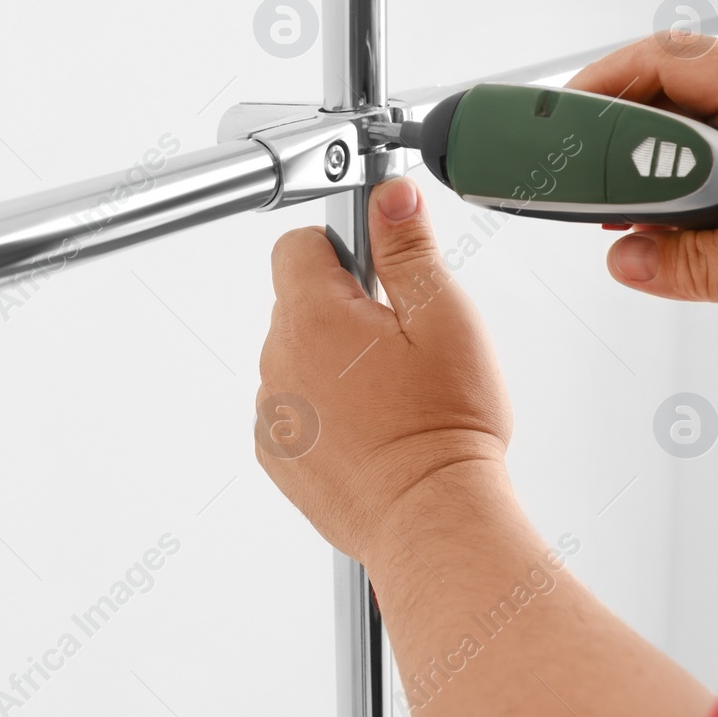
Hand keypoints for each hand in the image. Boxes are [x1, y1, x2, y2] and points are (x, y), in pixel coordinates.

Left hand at [255, 175, 513, 566]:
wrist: (431, 519)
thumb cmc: (443, 426)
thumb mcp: (444, 317)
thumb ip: (408, 247)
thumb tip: (390, 197)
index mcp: (314, 315)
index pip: (298, 245)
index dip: (344, 249)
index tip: (379, 274)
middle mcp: (279, 360)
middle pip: (300, 303)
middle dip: (346, 309)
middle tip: (402, 344)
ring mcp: (273, 411)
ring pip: (299, 356)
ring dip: (335, 362)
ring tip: (393, 393)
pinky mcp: (278, 454)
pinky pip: (296, 408)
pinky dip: (327, 410)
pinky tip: (374, 427)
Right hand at [567, 33, 717, 322]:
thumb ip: (699, 264)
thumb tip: (628, 259)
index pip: (673, 60)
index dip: (607, 83)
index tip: (563, 122)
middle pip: (684, 88)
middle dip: (628, 134)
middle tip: (588, 187)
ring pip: (711, 123)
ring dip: (668, 167)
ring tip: (638, 218)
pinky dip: (705, 183)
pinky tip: (696, 229)